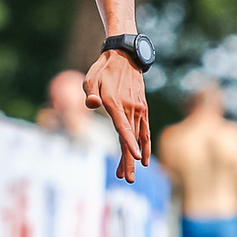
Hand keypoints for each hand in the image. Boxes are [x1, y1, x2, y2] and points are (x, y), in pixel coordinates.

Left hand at [84, 49, 150, 181]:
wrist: (124, 57)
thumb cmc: (103, 70)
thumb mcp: (91, 79)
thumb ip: (91, 94)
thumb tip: (91, 104)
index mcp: (116, 103)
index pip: (124, 127)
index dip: (129, 144)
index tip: (136, 159)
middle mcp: (130, 108)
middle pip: (130, 139)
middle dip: (129, 161)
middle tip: (128, 180)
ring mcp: (138, 109)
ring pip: (137, 138)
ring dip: (132, 157)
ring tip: (127, 175)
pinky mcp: (142, 109)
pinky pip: (145, 130)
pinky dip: (145, 144)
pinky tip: (144, 159)